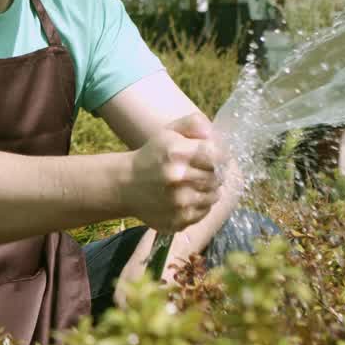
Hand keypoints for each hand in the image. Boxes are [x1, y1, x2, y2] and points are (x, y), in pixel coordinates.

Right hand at [125, 113, 225, 233]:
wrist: (125, 185)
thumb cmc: (152, 156)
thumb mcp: (168, 132)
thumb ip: (193, 124)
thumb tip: (213, 133)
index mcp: (176, 152)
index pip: (217, 154)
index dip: (220, 155)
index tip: (215, 156)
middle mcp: (178, 178)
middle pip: (217, 176)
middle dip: (214, 173)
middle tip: (203, 171)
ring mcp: (178, 202)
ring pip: (214, 196)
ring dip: (209, 189)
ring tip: (194, 184)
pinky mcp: (178, 220)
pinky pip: (204, 212)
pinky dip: (200, 205)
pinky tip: (186, 197)